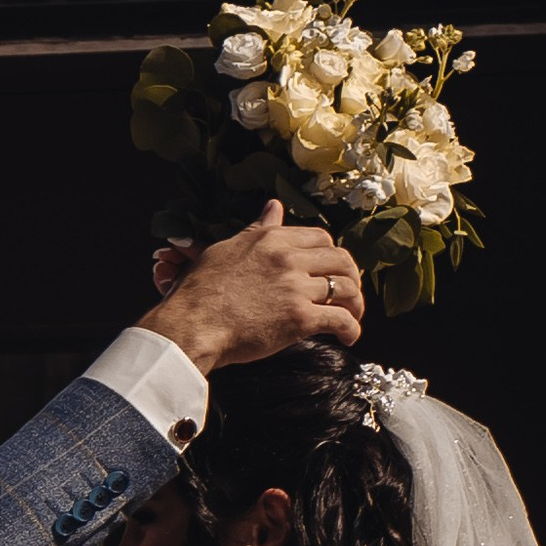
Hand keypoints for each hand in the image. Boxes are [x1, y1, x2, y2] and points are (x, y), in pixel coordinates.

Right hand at [143, 200, 363, 370]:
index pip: (319, 238)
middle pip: (340, 260)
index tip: (328, 270)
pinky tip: (349, 338)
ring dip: (355, 304)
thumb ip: (255, 230)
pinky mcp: (300, 318)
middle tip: (348, 293)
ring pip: (346, 288)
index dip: (330, 255)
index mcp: (271, 239)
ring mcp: (296, 287)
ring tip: (351, 317)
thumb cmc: (198, 292)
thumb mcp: (226, 250)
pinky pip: (340, 320)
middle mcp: (288, 258)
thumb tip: (273, 207)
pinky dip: (351, 330)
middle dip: (350, 277)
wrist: (190, 326)